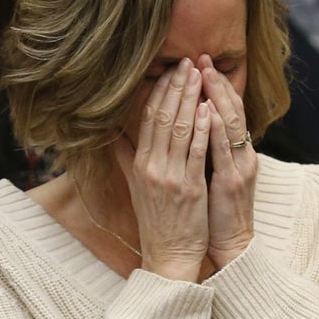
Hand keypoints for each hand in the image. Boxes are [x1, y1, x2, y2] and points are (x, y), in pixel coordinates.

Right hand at [121, 60, 211, 280]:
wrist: (168, 255)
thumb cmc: (156, 221)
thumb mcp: (135, 186)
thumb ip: (126, 157)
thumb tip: (110, 134)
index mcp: (140, 164)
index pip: (148, 119)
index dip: (160, 92)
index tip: (170, 71)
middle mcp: (152, 167)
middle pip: (164, 118)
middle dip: (176, 87)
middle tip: (187, 62)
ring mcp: (171, 177)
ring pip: (181, 129)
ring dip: (190, 99)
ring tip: (199, 76)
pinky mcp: (190, 188)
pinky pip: (197, 152)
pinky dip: (203, 129)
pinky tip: (208, 109)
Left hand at [199, 56, 258, 269]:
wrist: (229, 245)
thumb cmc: (214, 213)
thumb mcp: (207, 176)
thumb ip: (199, 151)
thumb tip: (182, 131)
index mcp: (233, 152)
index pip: (225, 111)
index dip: (213, 86)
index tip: (197, 64)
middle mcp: (240, 155)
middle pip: (231, 110)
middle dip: (216, 83)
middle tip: (202, 57)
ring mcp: (238, 167)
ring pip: (231, 124)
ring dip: (218, 97)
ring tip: (206, 74)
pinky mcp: (232, 182)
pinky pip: (224, 151)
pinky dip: (217, 130)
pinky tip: (209, 112)